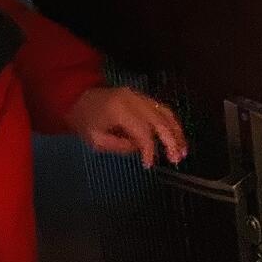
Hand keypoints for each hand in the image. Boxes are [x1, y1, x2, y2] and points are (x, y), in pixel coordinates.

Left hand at [68, 87, 187, 167]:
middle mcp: (134, 99)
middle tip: (177, 158)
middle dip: (171, 141)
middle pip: (160, 120)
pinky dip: (172, 123)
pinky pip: (162, 109)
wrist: (78, 96)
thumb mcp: (96, 140)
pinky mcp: (143, 96)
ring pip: (166, 112)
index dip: (149, 150)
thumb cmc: (85, 120)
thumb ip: (121, 146)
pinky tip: (176, 137)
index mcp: (120, 110)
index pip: (143, 132)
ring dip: (177, 132)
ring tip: (183, 149)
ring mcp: (140, 95)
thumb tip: (141, 148)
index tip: (149, 165)